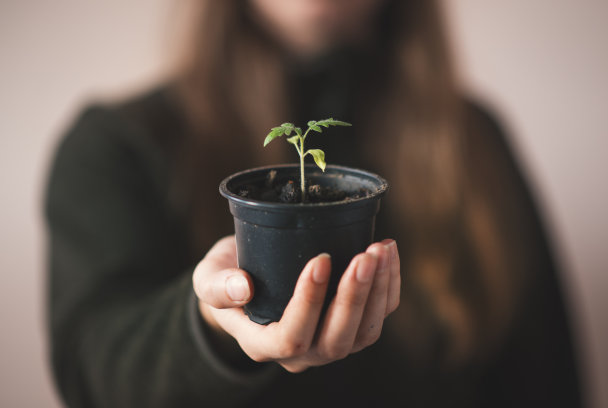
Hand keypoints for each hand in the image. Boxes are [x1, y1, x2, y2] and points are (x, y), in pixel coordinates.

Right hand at [192, 235, 399, 372]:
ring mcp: (329, 343)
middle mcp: (301, 353)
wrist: (248, 281)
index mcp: (264, 344)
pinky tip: (389, 252)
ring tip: (381, 249)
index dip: (309, 302)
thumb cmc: (225, 277)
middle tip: (365, 255)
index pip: (291, 337)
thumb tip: (243, 287)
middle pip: (337, 340)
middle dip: (354, 297)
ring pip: (365, 333)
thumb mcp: (207, 278)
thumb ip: (217, 286)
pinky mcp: (351, 326)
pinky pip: (379, 316)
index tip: (320, 258)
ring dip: (378, 291)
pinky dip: (389, 286)